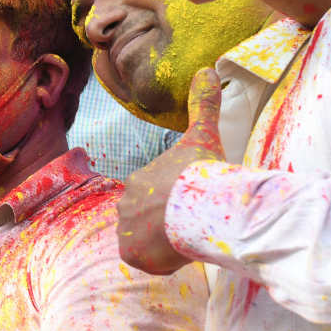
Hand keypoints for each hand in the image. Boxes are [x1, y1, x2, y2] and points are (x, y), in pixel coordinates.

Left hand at [119, 68, 224, 274]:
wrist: (201, 206)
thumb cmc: (203, 171)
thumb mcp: (203, 134)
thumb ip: (203, 104)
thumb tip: (206, 69)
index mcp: (139, 180)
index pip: (155, 197)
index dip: (177, 204)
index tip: (193, 205)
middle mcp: (125, 204)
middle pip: (150, 220)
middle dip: (170, 224)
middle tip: (194, 222)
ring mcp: (125, 229)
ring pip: (149, 241)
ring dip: (167, 243)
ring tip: (189, 237)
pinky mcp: (131, 254)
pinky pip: (147, 262)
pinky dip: (164, 262)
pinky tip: (182, 251)